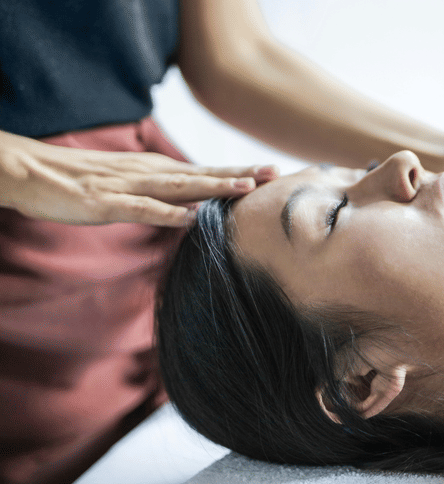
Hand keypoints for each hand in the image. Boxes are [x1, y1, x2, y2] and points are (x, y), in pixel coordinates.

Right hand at [0, 131, 276, 225]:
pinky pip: (141, 209)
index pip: (206, 171)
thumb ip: (162, 194)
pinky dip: (166, 213)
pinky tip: (189, 218)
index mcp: (156, 170)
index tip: (272, 171)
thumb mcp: (130, 184)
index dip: (239, 171)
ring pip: (179, 187)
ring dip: (213, 186)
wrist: (33, 172)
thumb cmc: (83, 181)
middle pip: (202, 174)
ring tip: (245, 187)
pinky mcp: (107, 203)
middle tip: (274, 171)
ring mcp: (129, 186)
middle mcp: (149, 173)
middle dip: (240, 173)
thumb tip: (193, 208)